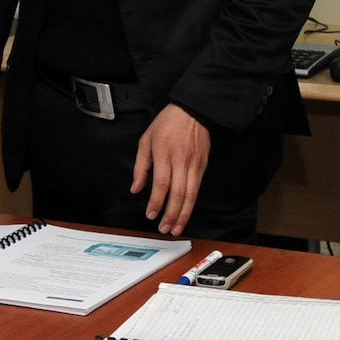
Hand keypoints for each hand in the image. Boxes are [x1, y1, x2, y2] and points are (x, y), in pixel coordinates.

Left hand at [132, 104, 209, 235]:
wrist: (193, 111)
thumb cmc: (167, 124)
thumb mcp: (146, 140)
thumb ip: (140, 166)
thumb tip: (136, 188)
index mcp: (164, 153)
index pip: (161, 184)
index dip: (156, 202)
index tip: (150, 214)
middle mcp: (181, 160)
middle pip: (178, 193)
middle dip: (171, 214)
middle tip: (164, 228)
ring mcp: (194, 164)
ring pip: (191, 194)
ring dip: (183, 214)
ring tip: (177, 227)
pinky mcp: (203, 166)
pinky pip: (197, 188)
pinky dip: (191, 203)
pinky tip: (185, 212)